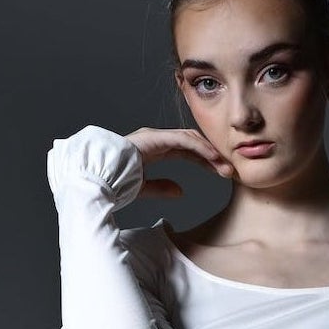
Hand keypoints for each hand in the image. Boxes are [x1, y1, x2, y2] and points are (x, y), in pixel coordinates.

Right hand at [123, 125, 237, 195]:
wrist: (99, 177)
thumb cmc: (115, 183)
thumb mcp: (144, 189)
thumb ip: (161, 188)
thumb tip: (180, 192)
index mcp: (155, 149)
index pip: (186, 151)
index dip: (204, 161)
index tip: (220, 173)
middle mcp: (157, 139)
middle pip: (192, 144)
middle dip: (211, 156)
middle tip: (229, 171)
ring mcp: (156, 136)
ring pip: (191, 139)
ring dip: (210, 153)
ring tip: (225, 167)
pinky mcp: (156, 137)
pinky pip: (184, 140)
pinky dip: (200, 148)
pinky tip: (213, 159)